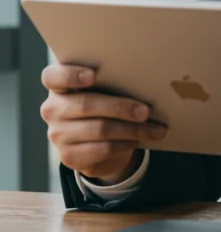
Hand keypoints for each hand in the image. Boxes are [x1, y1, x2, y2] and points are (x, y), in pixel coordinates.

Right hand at [40, 63, 166, 183]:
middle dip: (121, 108)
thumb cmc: (106, 105)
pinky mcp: (69, 156)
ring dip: (133, 129)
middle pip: (86, 105)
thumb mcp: (106, 91)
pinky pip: (103, 148)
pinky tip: (138, 140)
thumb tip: (147, 82)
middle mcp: (53, 109)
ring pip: (100, 129)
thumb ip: (113, 81)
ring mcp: (58, 134)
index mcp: (59, 86)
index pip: (52, 76)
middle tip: (146, 112)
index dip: (70, 75)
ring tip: (155, 129)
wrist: (98, 143)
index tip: (92, 75)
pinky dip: (125, 144)